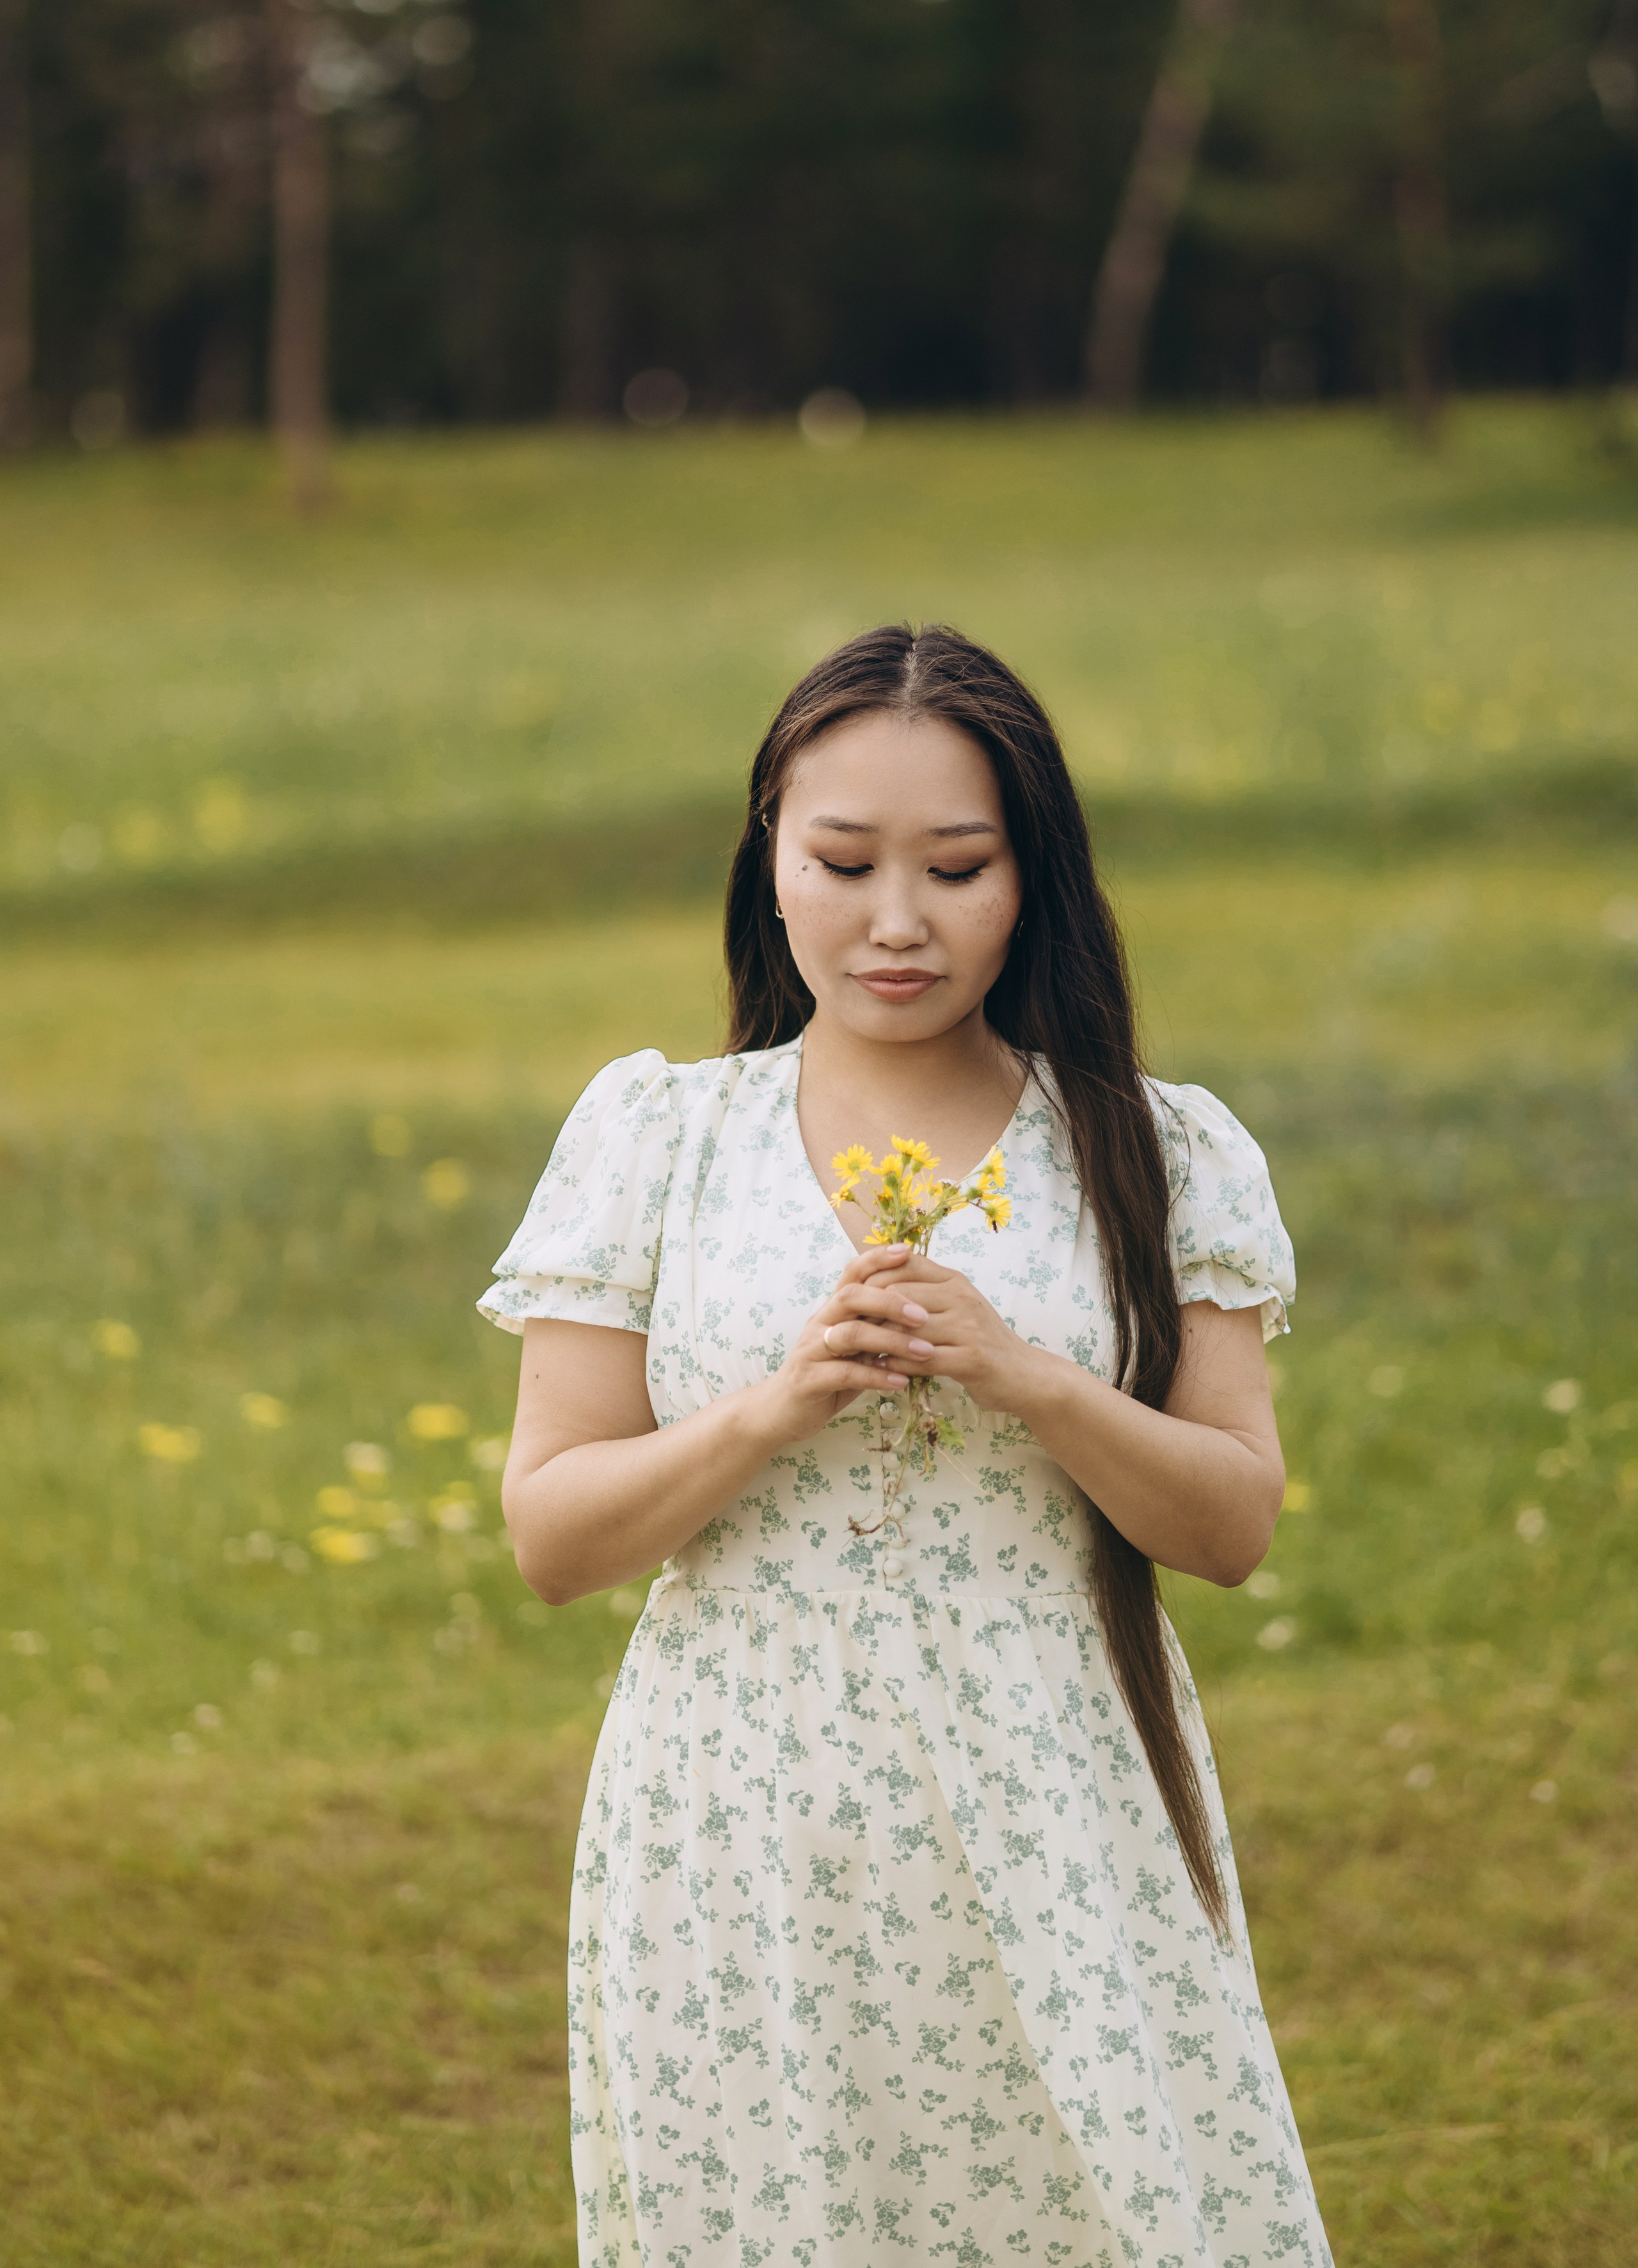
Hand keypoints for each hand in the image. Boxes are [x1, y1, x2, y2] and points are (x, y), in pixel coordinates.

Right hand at [745, 1245, 928, 1444]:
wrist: (781, 1411)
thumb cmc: (827, 1376)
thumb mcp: (853, 1348)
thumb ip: (876, 1327)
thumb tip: (921, 1310)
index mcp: (831, 1311)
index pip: (851, 1274)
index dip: (876, 1259)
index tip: (907, 1251)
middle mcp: (819, 1323)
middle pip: (851, 1297)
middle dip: (890, 1302)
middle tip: (924, 1316)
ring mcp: (811, 1350)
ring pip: (850, 1334)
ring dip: (891, 1341)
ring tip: (924, 1352)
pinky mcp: (808, 1380)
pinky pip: (845, 1374)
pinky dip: (876, 1376)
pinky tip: (901, 1381)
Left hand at [856, 1252, 1040, 1414]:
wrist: (1022, 1374)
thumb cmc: (980, 1340)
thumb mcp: (954, 1305)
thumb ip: (922, 1290)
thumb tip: (873, 1279)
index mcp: (954, 1280)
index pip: (903, 1265)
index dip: (871, 1279)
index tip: (850, 1298)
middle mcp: (961, 1297)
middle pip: (898, 1294)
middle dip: (868, 1313)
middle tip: (846, 1327)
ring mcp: (968, 1327)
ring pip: (906, 1328)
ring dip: (877, 1342)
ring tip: (856, 1352)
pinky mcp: (971, 1359)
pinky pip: (920, 1359)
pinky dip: (896, 1365)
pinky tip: (881, 1371)